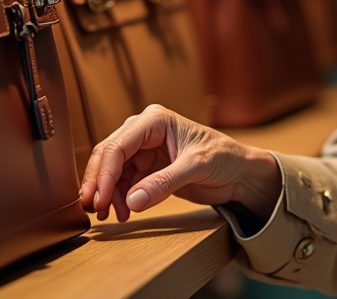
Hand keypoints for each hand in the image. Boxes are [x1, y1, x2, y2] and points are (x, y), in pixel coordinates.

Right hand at [79, 104, 282, 223]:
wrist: (239, 173)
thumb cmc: (225, 158)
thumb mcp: (197, 167)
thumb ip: (164, 183)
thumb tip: (132, 200)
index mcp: (155, 120)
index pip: (119, 145)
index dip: (105, 173)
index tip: (100, 198)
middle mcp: (144, 131)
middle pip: (108, 156)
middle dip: (100, 183)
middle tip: (97, 210)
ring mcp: (143, 149)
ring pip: (112, 171)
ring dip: (108, 194)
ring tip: (113, 216)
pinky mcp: (146, 167)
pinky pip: (122, 182)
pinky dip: (118, 198)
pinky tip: (124, 212)